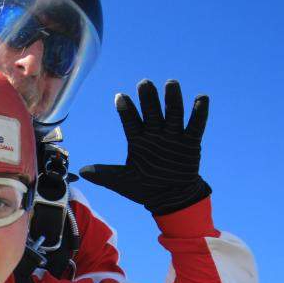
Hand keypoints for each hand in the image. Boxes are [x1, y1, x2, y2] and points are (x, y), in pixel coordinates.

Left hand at [79, 79, 211, 214]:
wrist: (170, 199)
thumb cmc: (145, 188)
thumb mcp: (122, 181)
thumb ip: (104, 174)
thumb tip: (82, 172)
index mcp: (138, 140)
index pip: (131, 122)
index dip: (126, 110)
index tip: (120, 97)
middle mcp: (155, 134)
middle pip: (151, 112)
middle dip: (148, 98)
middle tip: (144, 83)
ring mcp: (173, 137)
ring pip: (173, 114)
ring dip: (172, 99)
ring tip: (171, 84)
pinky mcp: (191, 143)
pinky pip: (196, 126)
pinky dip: (199, 113)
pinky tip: (201, 98)